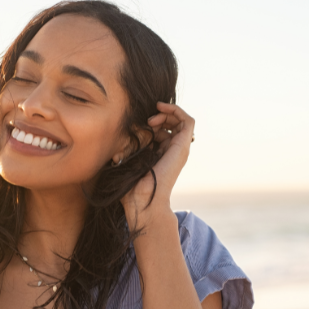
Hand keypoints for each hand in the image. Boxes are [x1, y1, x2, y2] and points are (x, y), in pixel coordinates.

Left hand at [121, 101, 194, 221]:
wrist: (143, 200)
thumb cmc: (132, 186)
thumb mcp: (127, 161)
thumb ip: (127, 150)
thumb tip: (120, 143)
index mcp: (162, 154)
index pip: (163, 131)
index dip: (152, 122)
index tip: (139, 125)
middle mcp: (173, 151)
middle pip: (173, 124)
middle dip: (160, 116)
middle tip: (147, 121)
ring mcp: (180, 148)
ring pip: (181, 120)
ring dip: (167, 113)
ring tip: (153, 118)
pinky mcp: (183, 146)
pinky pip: (188, 121)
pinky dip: (176, 110)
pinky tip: (162, 109)